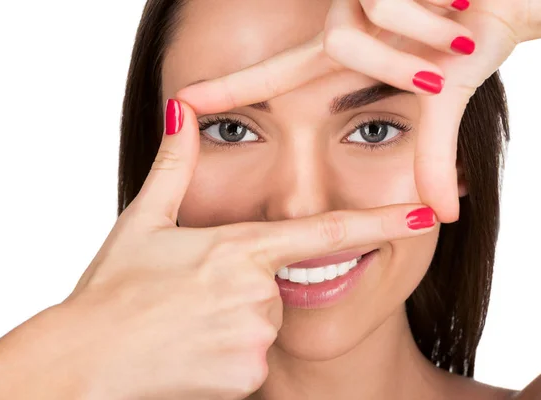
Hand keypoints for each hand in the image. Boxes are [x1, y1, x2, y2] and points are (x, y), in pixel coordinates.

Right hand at [60, 100, 436, 399]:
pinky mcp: (248, 376)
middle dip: (244, 287)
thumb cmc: (111, 289)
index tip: (424, 214)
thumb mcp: (143, 221)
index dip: (381, 222)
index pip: (326, 232)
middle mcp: (256, 293)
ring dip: (233, 320)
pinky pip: (253, 359)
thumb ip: (174, 166)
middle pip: (276, 286)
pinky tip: (190, 350)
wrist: (84, 358)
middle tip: (191, 295)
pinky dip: (228, 353)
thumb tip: (181, 112)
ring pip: (263, 323)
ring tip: (186, 323)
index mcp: (237, 249)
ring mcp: (254, 338)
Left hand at [176, 0, 538, 221]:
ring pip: (357, 38)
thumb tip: (442, 215)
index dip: (227, 89)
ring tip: (455, 36)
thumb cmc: (471, 39)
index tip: (180, 100)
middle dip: (397, 68)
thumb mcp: (441, 101)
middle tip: (448, 60)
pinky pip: (389, 7)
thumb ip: (430, 154)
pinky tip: (458, 8)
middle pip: (332, 54)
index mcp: (338, 57)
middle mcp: (337, 21)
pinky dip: (434, 19)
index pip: (272, 77)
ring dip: (418, 50)